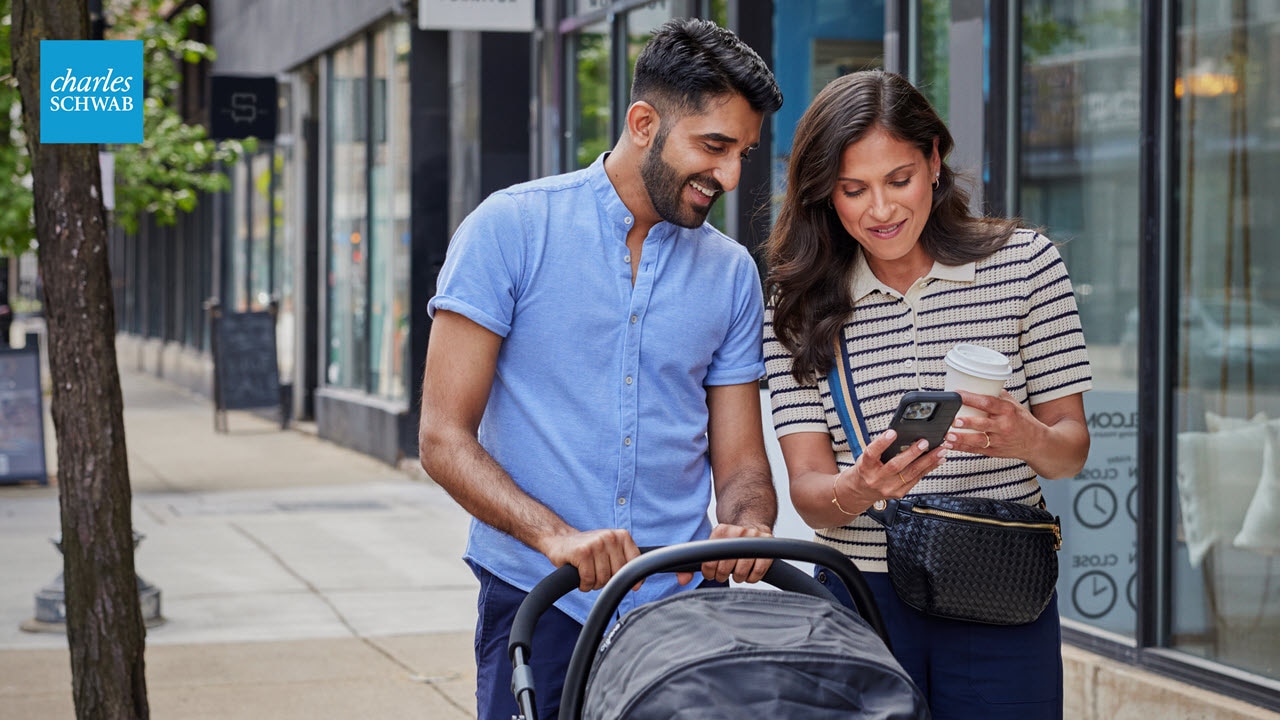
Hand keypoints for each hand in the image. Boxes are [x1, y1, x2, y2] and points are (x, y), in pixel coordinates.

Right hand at [543, 529, 640, 591]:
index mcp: (621, 536)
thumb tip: (638, 584)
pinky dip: (584, 585)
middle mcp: (610, 537)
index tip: (629, 585)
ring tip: (588, 575)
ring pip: (603, 578)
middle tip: (597, 575)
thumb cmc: (588, 549)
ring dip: (594, 584)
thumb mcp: (610, 549)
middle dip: (608, 581)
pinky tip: (580, 579)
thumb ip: (625, 562)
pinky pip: (589, 579)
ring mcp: (596, 544)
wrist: (560, 540)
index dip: (632, 577)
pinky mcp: (582, 553)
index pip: (635, 561)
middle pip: (618, 574)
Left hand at [688, 523, 773, 585]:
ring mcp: (753, 538)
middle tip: (724, 572)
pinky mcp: (767, 544)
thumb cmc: (728, 541)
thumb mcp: (710, 545)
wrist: (751, 521)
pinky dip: (752, 578)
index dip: (709, 572)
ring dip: (738, 577)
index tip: (710, 573)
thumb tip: (682, 580)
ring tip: (737, 571)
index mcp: (720, 531)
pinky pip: (758, 572)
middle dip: (722, 575)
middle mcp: (737, 533)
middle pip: (725, 569)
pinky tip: (749, 572)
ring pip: (741, 572)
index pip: (710, 562)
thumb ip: (692, 563)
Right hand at [833, 429, 949, 513]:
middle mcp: (876, 479)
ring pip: (911, 473)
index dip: (882, 443)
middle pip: (896, 465)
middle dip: (912, 453)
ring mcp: (889, 488)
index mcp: (865, 466)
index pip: (872, 453)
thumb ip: (881, 449)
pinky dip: (928, 468)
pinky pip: (916, 479)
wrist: (860, 491)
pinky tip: (937, 461)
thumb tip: (905, 436)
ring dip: (927, 461)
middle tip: (925, 442)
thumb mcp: (867, 457)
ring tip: (939, 451)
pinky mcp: (899, 493)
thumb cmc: (866, 469)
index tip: (892, 433)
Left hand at [946, 390, 1042, 458]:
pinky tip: (949, 444)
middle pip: (983, 424)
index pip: (988, 403)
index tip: (957, 394)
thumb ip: (997, 396)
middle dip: (968, 422)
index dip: (971, 398)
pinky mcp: (994, 451)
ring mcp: (999, 440)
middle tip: (954, 420)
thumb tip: (977, 384)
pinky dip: (961, 448)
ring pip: (978, 440)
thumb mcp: (1014, 405)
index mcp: (1008, 411)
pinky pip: (975, 450)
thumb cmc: (1023, 421)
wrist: (1037, 443)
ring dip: (962, 438)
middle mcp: (1004, 426)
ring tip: (948, 435)